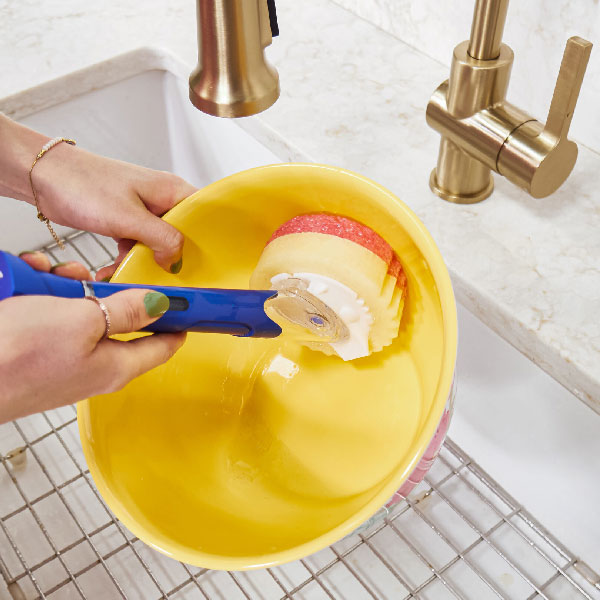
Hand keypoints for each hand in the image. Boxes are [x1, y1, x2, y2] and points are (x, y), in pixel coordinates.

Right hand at [0, 252, 185, 422]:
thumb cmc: (14, 357)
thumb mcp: (81, 322)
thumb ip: (124, 312)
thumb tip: (158, 305)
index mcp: (115, 366)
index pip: (163, 345)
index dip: (179, 321)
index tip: (192, 302)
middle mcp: (92, 364)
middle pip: (118, 318)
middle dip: (105, 290)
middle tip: (86, 277)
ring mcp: (62, 356)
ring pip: (80, 309)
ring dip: (65, 287)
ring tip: (43, 279)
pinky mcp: (34, 346)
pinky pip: (49, 311)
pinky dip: (39, 293)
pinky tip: (24, 286)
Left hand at [32, 143, 196, 279]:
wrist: (44, 177)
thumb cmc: (83, 183)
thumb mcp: (129, 217)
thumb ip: (161, 238)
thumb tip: (177, 260)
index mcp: (171, 190)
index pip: (202, 219)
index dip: (203, 243)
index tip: (197, 265)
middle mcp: (161, 199)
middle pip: (180, 236)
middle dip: (169, 258)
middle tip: (159, 275)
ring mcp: (143, 211)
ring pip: (157, 244)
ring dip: (143, 262)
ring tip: (128, 271)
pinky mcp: (125, 221)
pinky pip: (137, 246)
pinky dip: (127, 259)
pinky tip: (114, 268)